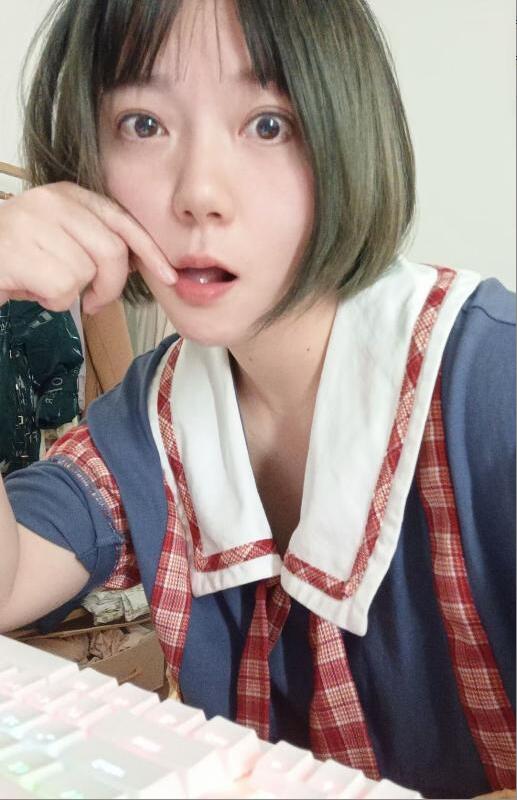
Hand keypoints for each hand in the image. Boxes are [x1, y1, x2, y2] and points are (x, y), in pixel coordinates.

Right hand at [0, 182, 175, 313]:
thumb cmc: (17, 257)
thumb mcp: (60, 240)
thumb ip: (96, 243)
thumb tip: (137, 264)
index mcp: (68, 195)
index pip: (122, 220)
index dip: (149, 251)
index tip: (168, 275)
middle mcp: (53, 202)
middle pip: (113, 252)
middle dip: (111, 286)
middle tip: (95, 302)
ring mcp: (35, 223)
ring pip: (86, 274)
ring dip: (71, 294)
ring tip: (43, 283)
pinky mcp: (20, 251)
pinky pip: (63, 290)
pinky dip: (52, 302)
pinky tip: (31, 289)